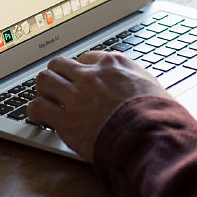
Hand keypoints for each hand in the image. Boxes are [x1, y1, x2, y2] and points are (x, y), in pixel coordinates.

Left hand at [28, 51, 169, 160]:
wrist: (152, 137)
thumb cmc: (160, 117)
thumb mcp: (155, 88)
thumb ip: (139, 84)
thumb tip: (141, 90)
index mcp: (114, 64)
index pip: (88, 58)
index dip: (83, 70)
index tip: (82, 79)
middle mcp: (92, 75)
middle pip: (60, 64)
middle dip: (58, 75)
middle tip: (58, 87)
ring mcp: (76, 96)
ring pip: (44, 80)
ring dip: (44, 89)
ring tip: (45, 99)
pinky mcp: (66, 120)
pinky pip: (38, 107)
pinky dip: (35, 111)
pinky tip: (38, 117)